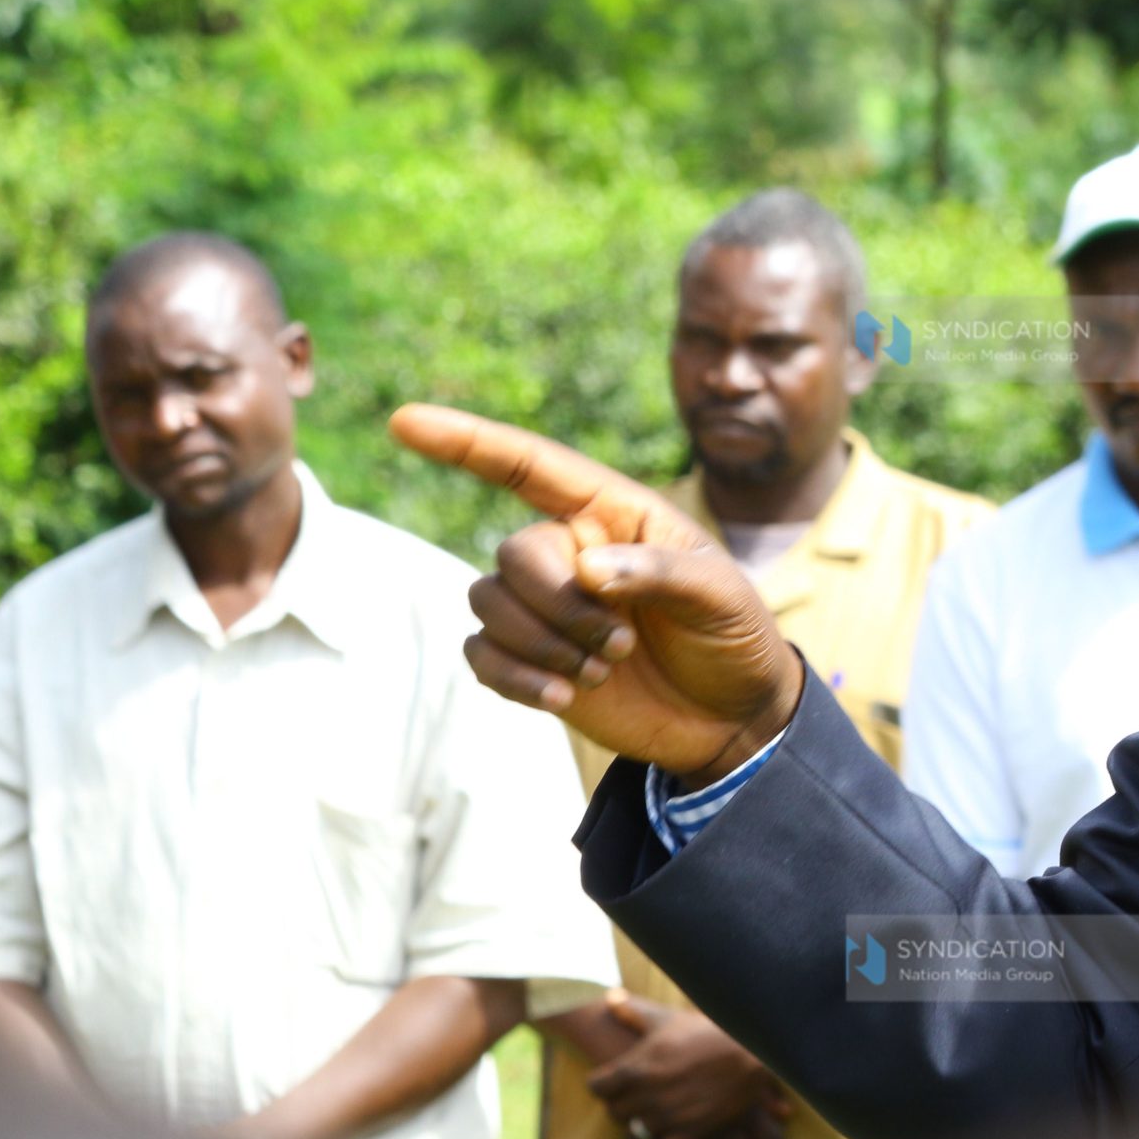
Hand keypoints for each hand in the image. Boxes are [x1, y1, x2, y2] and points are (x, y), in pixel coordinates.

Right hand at [387, 405, 802, 784]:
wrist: (734, 718)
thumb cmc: (734, 638)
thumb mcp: (721, 597)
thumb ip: (660, 572)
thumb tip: (585, 568)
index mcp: (614, 514)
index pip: (531, 466)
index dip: (467, 441)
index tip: (405, 421)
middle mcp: (570, 551)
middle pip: (516, 554)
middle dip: (559, 605)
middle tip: (622, 645)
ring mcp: (546, 606)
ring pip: (489, 603)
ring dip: (542, 644)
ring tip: (604, 671)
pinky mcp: (531, 659)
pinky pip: (480, 654)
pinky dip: (514, 678)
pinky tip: (564, 699)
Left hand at [586, 994, 790, 1138]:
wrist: (753, 1053)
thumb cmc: (709, 1032)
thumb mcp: (669, 1020)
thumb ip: (635, 1012)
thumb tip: (609, 997)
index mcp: (636, 1067)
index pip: (597, 1087)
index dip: (604, 1084)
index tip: (615, 1081)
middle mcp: (646, 1095)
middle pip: (614, 1113)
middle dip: (623, 1105)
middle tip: (637, 1097)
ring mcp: (668, 1118)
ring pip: (635, 1134)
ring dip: (642, 1124)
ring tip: (655, 1114)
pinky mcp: (689, 1135)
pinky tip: (670, 1131)